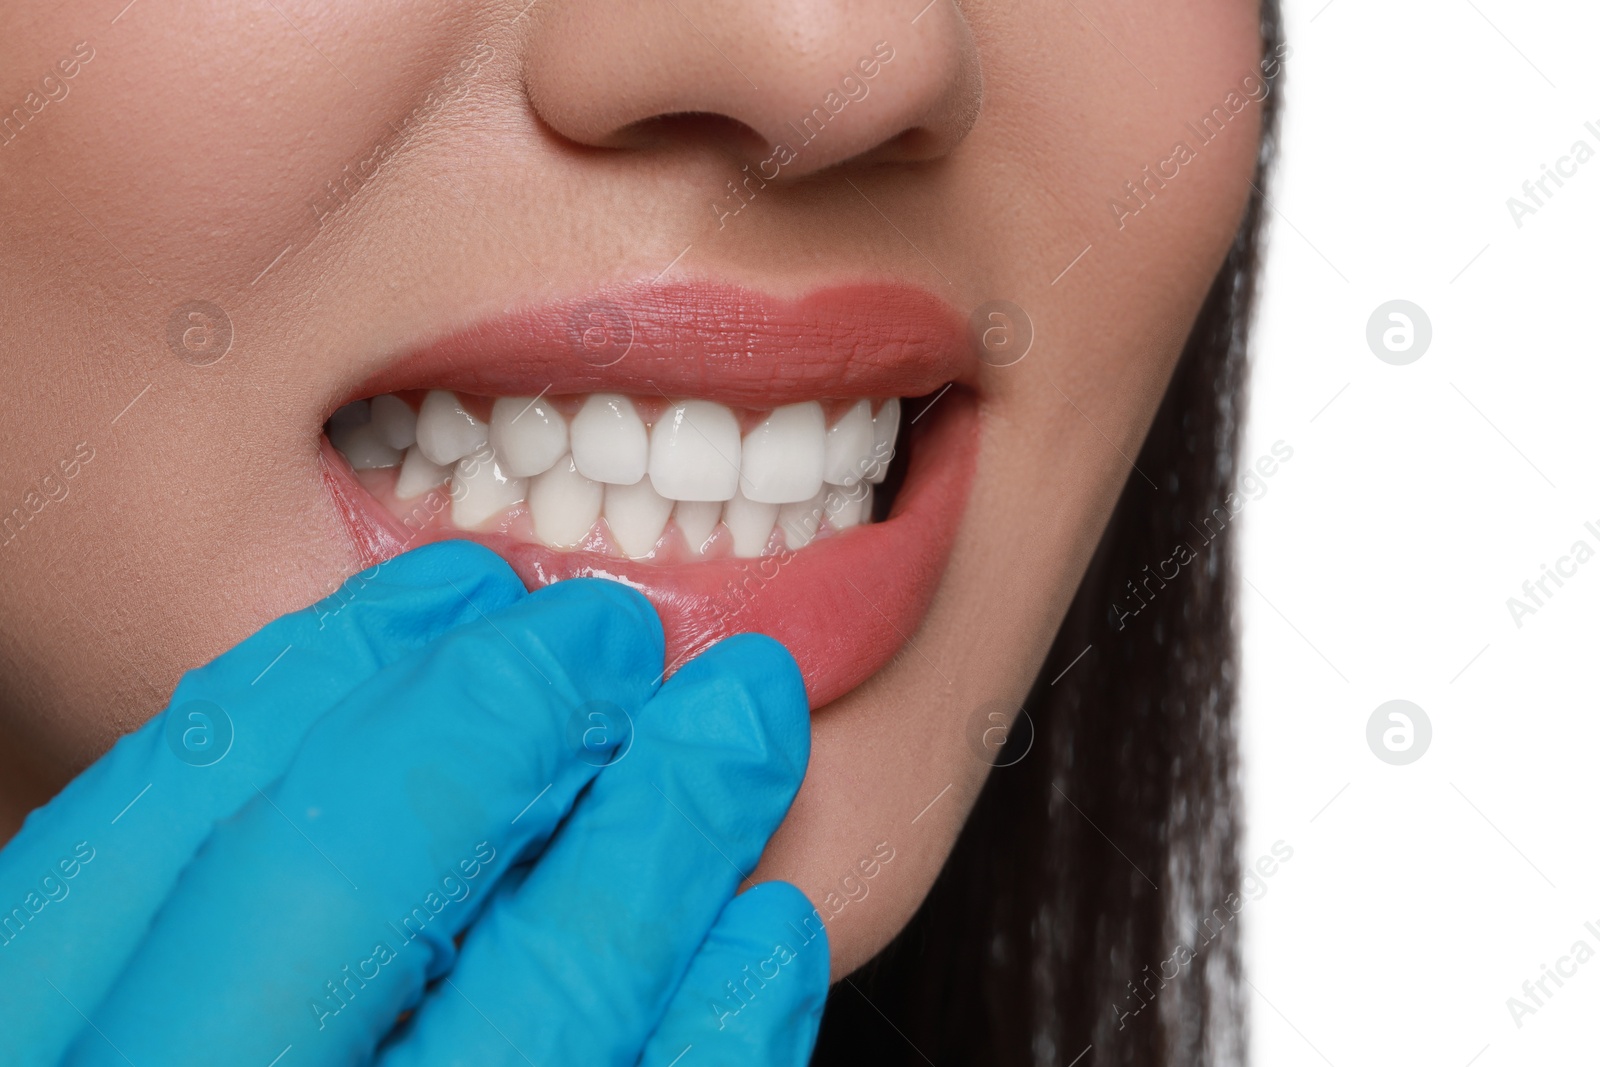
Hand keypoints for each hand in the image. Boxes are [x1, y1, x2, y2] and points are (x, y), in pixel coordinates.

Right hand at [0, 541, 827, 1065]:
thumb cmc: (203, 1065)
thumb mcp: (116, 1027)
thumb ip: (165, 950)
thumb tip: (347, 729)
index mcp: (29, 1065)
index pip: (151, 827)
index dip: (320, 678)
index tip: (457, 582)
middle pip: (329, 891)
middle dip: (492, 722)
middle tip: (616, 622)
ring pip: (525, 1020)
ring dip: (650, 844)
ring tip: (737, 726)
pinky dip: (713, 1044)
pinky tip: (764, 938)